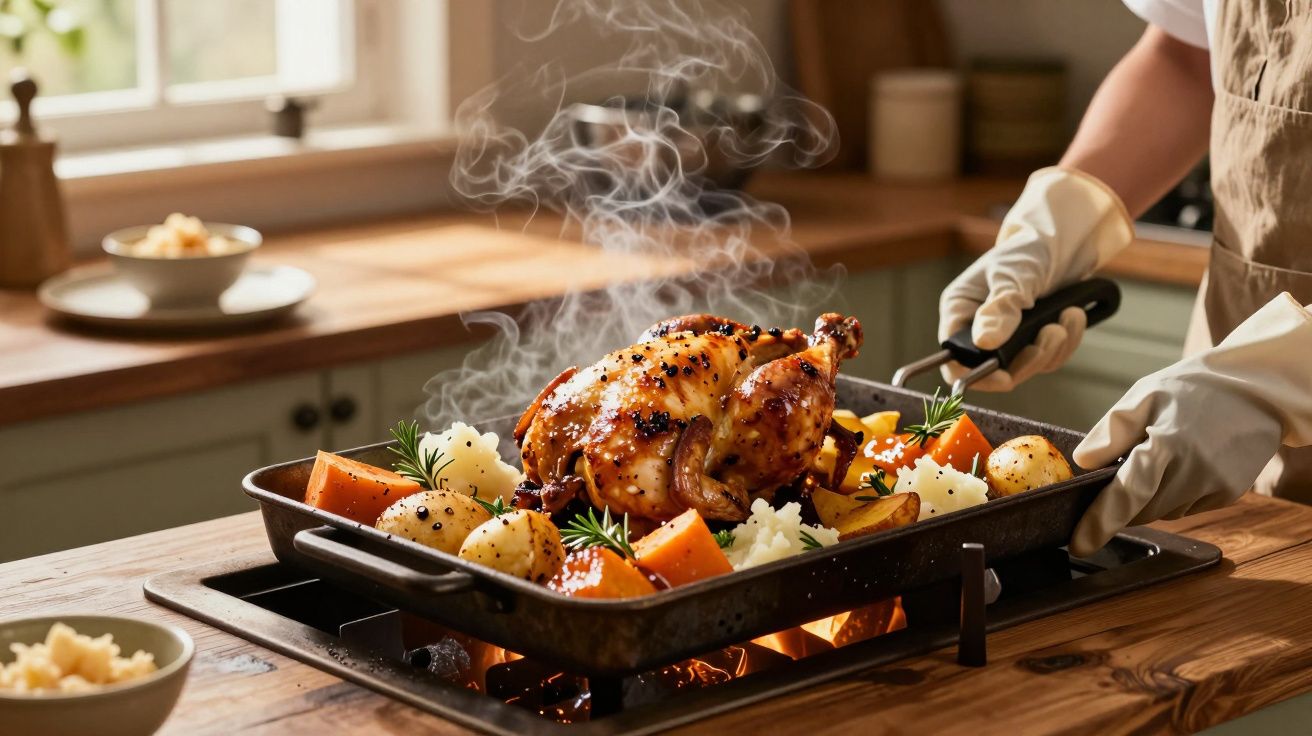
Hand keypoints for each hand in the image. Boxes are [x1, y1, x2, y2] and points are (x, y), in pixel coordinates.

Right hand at [939, 167, 1131, 389]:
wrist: (1065, 239)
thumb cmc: (1029, 249)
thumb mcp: (1014, 274)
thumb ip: (1001, 308)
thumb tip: (985, 342)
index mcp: (960, 311)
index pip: (955, 359)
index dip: (975, 375)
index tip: (1005, 377)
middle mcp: (979, 328)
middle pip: (994, 370)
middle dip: (1029, 359)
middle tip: (1051, 335)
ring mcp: (1008, 336)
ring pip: (1027, 366)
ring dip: (1054, 347)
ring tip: (1069, 315)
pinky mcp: (1034, 338)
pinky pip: (1049, 357)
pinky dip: (1067, 341)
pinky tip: (1073, 316)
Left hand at [1070, 294, 1311, 555]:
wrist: (1254, 389)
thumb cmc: (1192, 388)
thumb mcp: (1144, 395)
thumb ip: (1111, 430)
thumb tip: (1083, 462)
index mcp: (1167, 444)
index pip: (1127, 494)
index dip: (1099, 522)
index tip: (1079, 544)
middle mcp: (1194, 471)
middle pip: (1141, 509)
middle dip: (1124, 498)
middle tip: (1126, 466)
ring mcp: (1215, 486)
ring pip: (1163, 512)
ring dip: (1150, 496)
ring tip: (1162, 457)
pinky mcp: (1228, 493)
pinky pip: (1187, 507)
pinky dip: (1175, 494)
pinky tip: (1183, 465)